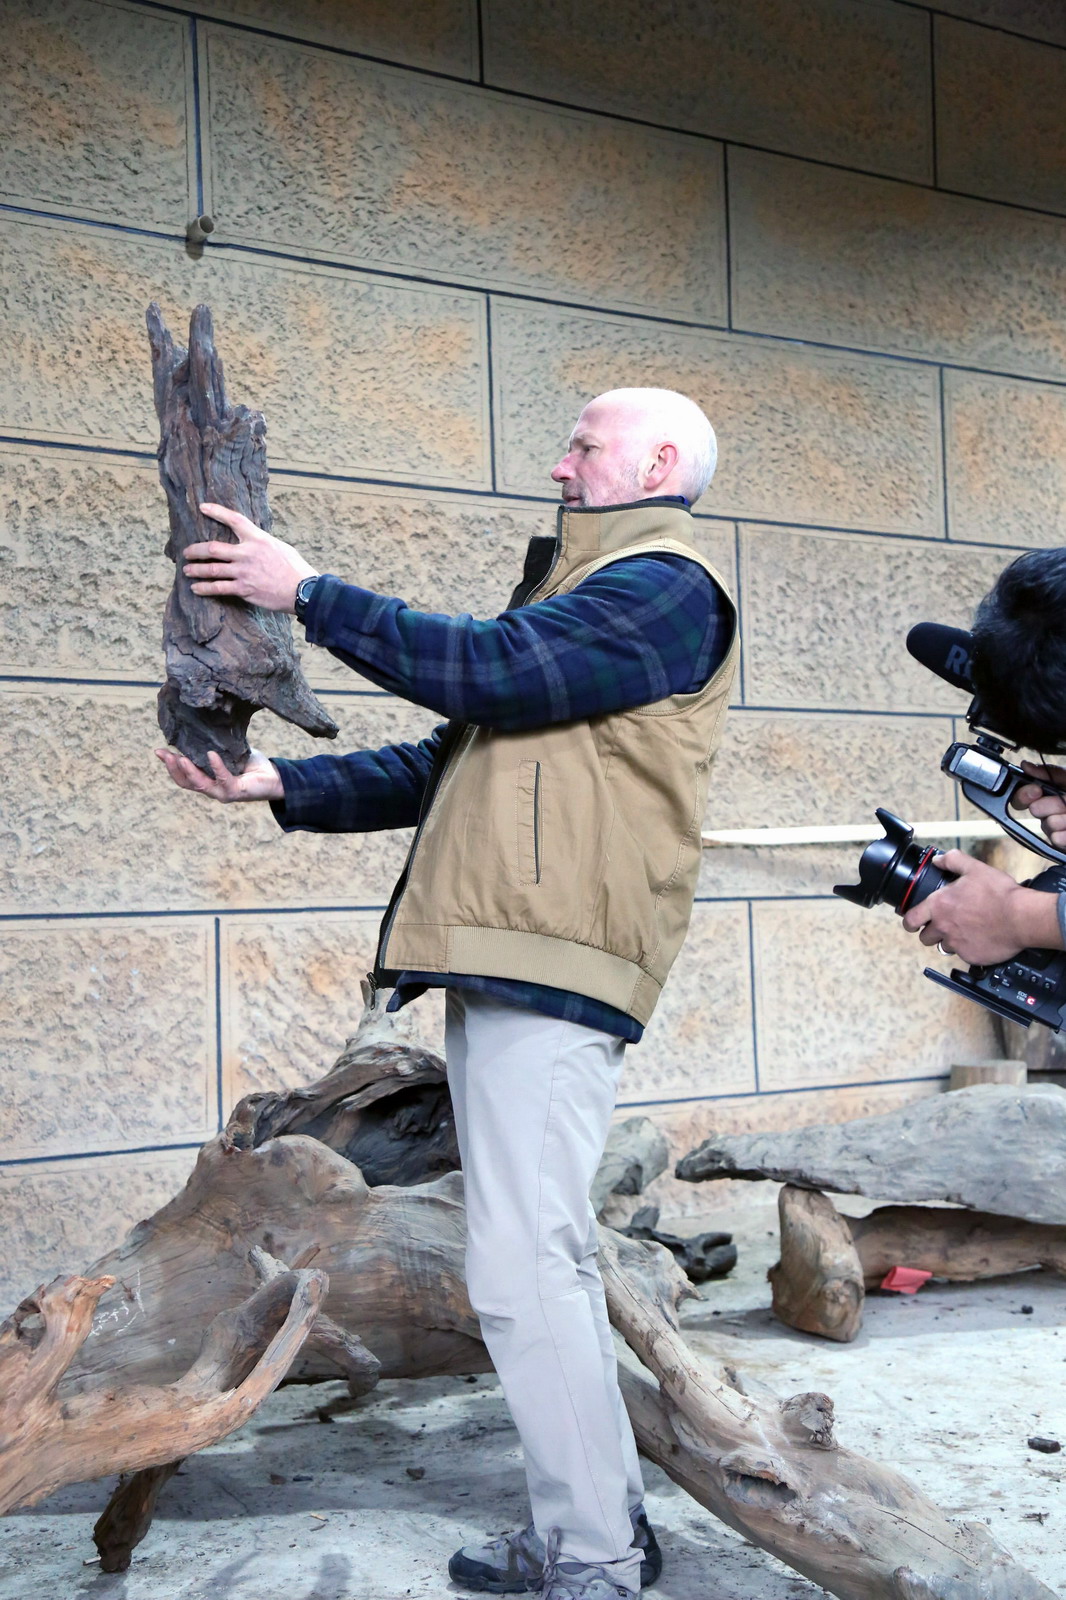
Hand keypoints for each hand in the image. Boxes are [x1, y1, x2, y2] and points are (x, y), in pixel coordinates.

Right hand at [155, 746, 283, 801]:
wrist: (276, 777)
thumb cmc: (253, 765)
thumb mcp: (230, 752)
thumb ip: (217, 745)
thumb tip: (202, 727)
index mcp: (209, 781)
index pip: (184, 777)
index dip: (170, 766)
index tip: (158, 751)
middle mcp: (213, 789)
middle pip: (186, 782)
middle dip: (172, 768)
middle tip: (163, 753)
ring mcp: (223, 793)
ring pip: (200, 784)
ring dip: (188, 771)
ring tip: (178, 758)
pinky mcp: (236, 791)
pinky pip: (223, 778)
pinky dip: (216, 766)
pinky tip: (210, 755)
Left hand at [182, 502, 316, 611]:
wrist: (302, 590)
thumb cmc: (295, 569)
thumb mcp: (280, 547)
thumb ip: (262, 544)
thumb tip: (253, 543)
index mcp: (258, 539)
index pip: (235, 520)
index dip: (217, 512)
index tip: (202, 507)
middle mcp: (248, 553)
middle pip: (213, 548)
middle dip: (195, 550)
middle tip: (186, 552)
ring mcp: (244, 572)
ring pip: (212, 569)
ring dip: (196, 570)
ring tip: (187, 570)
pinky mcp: (244, 589)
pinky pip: (218, 588)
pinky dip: (204, 588)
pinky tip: (196, 589)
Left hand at [900, 849, 1060, 964]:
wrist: (1021, 917)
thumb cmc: (1000, 894)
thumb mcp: (975, 869)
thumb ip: (953, 861)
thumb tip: (939, 860)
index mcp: (939, 906)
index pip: (911, 920)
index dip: (909, 922)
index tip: (912, 923)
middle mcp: (943, 927)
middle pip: (925, 937)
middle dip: (931, 932)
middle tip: (942, 926)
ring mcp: (956, 944)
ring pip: (943, 947)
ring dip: (949, 941)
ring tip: (963, 931)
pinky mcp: (970, 956)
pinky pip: (963, 955)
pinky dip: (968, 949)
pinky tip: (979, 939)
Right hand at [1014, 760, 1065, 849]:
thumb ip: (1050, 772)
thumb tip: (1025, 765)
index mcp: (1050, 793)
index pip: (1023, 796)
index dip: (1025, 794)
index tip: (1036, 791)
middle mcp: (1051, 810)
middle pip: (1034, 810)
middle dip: (1050, 805)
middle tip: (1064, 804)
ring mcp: (1057, 828)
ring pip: (1047, 825)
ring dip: (1064, 819)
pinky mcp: (1060, 843)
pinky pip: (1055, 840)